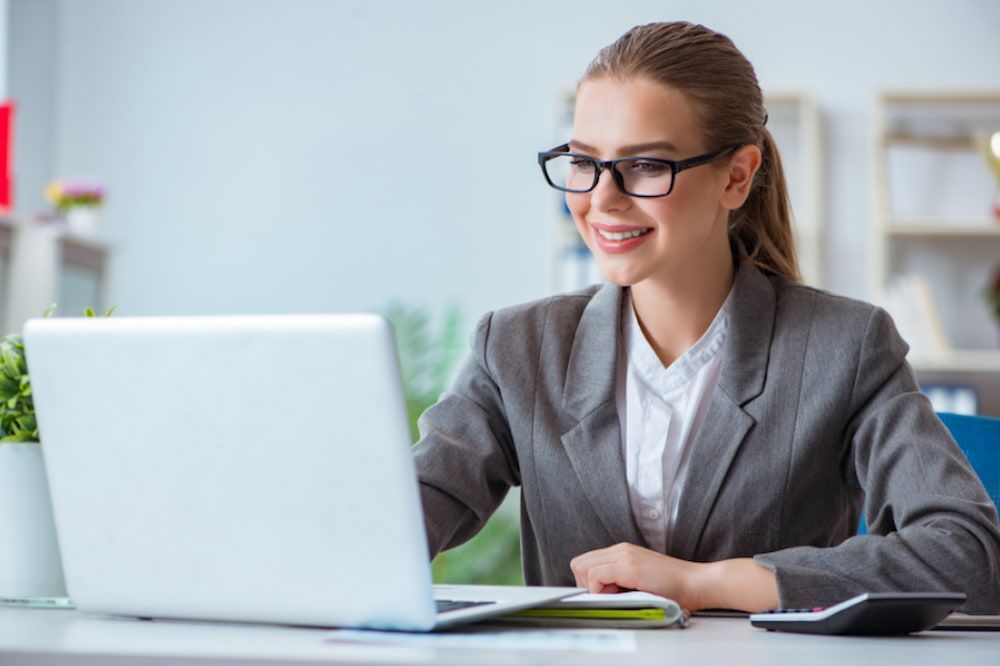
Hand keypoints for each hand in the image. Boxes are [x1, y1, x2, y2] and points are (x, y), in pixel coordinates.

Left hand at [569, 543, 703, 608]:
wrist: (698, 583)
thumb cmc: (674, 588)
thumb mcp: (640, 580)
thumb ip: (620, 580)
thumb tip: (599, 594)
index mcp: (622, 552)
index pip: (586, 562)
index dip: (588, 582)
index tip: (605, 595)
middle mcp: (620, 550)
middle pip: (579, 563)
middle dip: (586, 584)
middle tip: (608, 596)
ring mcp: (623, 555)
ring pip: (583, 567)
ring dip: (594, 587)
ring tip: (617, 595)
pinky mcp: (628, 565)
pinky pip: (596, 576)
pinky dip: (600, 590)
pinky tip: (621, 595)